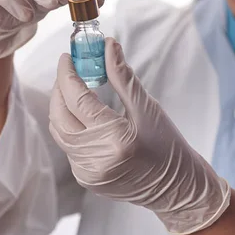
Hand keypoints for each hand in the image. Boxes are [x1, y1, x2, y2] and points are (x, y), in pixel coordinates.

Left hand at [48, 38, 230, 234]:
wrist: (176, 188)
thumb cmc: (167, 146)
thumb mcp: (147, 107)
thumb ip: (122, 76)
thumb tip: (108, 45)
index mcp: (114, 139)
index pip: (77, 99)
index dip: (67, 75)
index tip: (67, 57)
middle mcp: (95, 159)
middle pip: (59, 115)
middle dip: (59, 89)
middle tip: (69, 70)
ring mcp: (87, 172)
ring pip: (59, 131)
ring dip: (61, 107)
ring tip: (74, 88)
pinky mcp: (85, 178)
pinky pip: (68, 145)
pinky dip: (70, 125)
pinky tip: (83, 114)